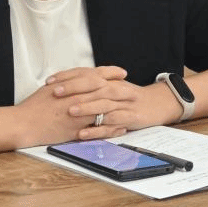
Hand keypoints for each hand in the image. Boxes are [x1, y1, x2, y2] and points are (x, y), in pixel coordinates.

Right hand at [13, 66, 124, 146]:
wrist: (25, 123)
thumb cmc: (34, 106)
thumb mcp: (50, 88)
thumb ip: (66, 82)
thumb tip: (78, 78)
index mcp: (70, 85)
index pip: (95, 75)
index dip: (110, 72)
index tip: (121, 72)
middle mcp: (77, 98)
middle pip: (104, 89)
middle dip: (120, 87)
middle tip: (132, 86)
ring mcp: (79, 114)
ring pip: (105, 108)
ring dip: (120, 107)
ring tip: (131, 107)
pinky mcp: (78, 130)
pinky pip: (99, 129)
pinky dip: (112, 127)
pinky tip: (121, 127)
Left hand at [45, 67, 182, 139]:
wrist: (157, 104)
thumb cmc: (128, 98)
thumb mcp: (111, 87)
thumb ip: (92, 85)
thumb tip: (66, 83)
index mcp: (110, 79)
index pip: (86, 73)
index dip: (68, 76)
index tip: (50, 81)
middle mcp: (117, 88)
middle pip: (94, 85)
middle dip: (74, 88)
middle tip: (55, 92)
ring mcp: (124, 104)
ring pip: (104, 103)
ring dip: (86, 107)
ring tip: (69, 110)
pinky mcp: (130, 118)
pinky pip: (112, 124)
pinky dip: (97, 129)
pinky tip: (83, 133)